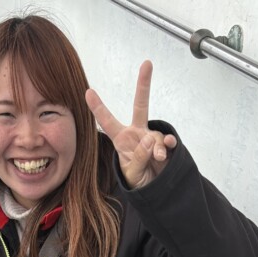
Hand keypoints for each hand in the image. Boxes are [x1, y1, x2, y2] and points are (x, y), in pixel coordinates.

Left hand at [85, 60, 176, 188]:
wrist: (154, 191)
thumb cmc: (137, 182)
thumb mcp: (132, 174)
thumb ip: (138, 158)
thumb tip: (149, 139)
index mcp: (122, 140)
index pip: (107, 121)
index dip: (98, 108)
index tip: (87, 91)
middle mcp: (137, 134)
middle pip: (140, 105)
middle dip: (144, 84)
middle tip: (147, 63)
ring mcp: (152, 138)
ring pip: (155, 136)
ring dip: (157, 148)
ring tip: (157, 159)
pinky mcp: (166, 146)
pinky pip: (168, 140)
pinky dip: (169, 144)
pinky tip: (169, 146)